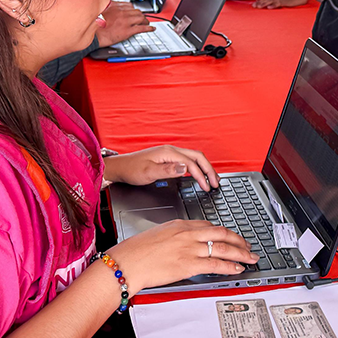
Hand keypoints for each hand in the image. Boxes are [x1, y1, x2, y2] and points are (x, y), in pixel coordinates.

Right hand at [96, 2, 153, 46]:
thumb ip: (106, 6)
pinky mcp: (128, 31)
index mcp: (115, 6)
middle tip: (142, 19)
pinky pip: (141, 28)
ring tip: (146, 23)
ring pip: (141, 18)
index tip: (134, 12)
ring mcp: (126, 21)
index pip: (129, 5)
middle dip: (140, 15)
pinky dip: (148, 28)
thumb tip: (109, 4)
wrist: (94, 35)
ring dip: (145, 20)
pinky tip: (152, 29)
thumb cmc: (95, 25)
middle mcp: (122, 12)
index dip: (133, 10)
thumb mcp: (99, 10)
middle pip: (136, 11)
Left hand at [103, 144, 219, 190]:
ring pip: (194, 158)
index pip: (192, 163)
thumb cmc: (132, 170)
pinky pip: (188, 160)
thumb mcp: (148, 173)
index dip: (201, 176)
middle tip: (216, 182)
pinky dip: (197, 168)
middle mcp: (171, 150)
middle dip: (209, 170)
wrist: (120, 167)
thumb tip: (185, 167)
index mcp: (169, 153)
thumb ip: (168, 170)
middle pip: (198, 157)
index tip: (207, 187)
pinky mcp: (168, 158)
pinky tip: (199, 174)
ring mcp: (170, 153)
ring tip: (213, 179)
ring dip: (205, 168)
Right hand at [109, 218, 257, 290]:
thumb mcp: (158, 235)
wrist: (127, 262)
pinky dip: (230, 267)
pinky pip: (216, 265)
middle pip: (221, 233)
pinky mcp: (189, 265)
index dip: (224, 232)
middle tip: (248, 246)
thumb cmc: (136, 251)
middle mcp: (188, 234)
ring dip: (240, 254)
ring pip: (223, 248)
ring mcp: (190, 248)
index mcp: (180, 224)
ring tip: (250, 258)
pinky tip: (237, 269)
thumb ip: (175, 237)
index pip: (209, 225)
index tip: (231, 237)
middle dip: (238, 240)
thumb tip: (184, 245)